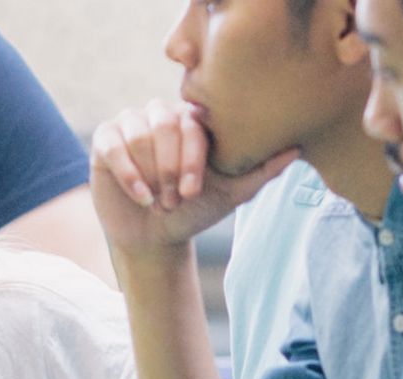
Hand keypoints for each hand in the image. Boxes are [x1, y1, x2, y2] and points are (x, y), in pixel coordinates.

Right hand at [89, 98, 297, 259]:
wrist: (155, 237)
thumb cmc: (195, 211)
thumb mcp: (232, 194)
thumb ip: (262, 171)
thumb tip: (296, 148)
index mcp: (193, 120)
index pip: (192, 121)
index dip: (190, 157)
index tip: (193, 191)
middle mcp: (162, 115)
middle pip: (163, 124)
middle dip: (169, 168)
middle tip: (175, 201)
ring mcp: (132, 124)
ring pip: (138, 135)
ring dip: (150, 174)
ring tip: (158, 201)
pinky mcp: (106, 141)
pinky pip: (113, 144)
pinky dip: (127, 173)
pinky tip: (140, 196)